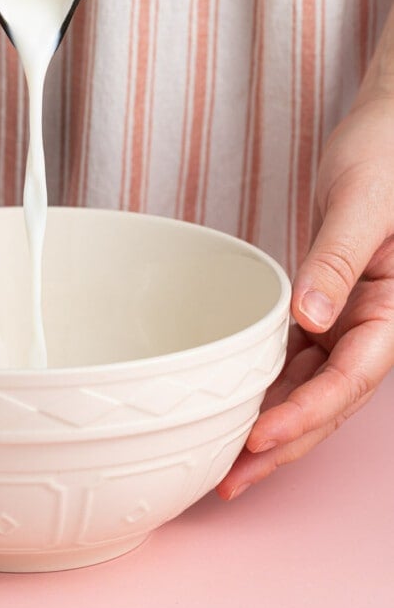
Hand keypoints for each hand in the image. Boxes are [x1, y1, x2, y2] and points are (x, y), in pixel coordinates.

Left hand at [218, 92, 393, 499]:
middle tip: (232, 479)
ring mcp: (352, 316)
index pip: (352, 377)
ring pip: (315, 385)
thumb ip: (338, 260)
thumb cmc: (384, 154)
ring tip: (229, 460)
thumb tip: (313, 319)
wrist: (385, 128)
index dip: (307, 415)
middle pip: (331, 398)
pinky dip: (273, 383)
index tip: (261, 440)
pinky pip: (302, 355)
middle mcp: (375, 320)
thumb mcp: (361, 203)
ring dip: (276, 422)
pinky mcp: (329, 303)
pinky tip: (242, 404)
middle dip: (285, 443)